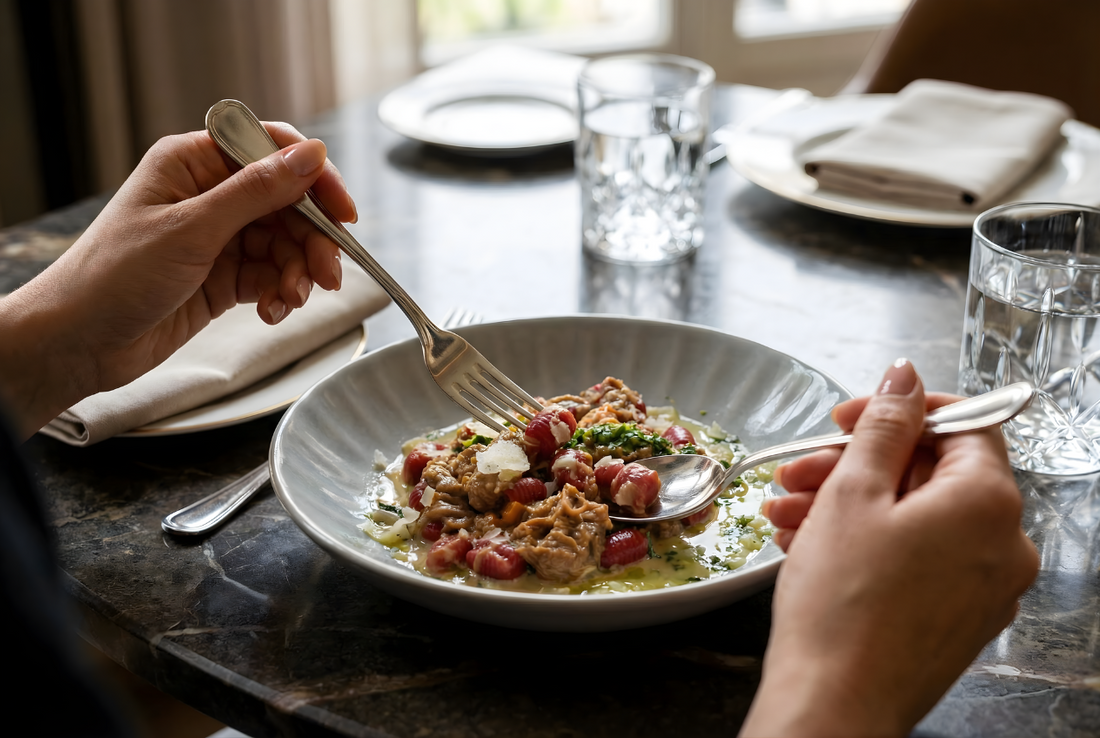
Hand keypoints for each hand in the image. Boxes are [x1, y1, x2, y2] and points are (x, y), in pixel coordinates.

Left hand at [0, 123, 354, 436]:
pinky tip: (273, 310)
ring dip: (298, 273)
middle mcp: (209, 195)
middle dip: (312, 240)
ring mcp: (218, 237)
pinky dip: (280, 294)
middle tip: (327, 273)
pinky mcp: (223, 276)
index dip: (313, 179)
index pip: (271, 152)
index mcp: (193, 163)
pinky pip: (272, 276)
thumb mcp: (192, 229)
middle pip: (288, 205)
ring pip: (285, 244)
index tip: (342, 212)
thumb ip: (257, 192)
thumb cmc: (112, 276)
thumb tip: (311, 156)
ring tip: (293, 300)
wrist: (79, 342)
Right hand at [740, 359, 1037, 736]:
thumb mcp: (853, 493)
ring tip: (784, 512)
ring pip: (915, 518)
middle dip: (855, 464)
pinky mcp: (956, 620)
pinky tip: (805, 544)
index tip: (847, 417)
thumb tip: (904, 377)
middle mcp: (1002, 545)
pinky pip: (916, 559)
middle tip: (798, 469)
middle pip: (930, 473)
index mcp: (988, 503)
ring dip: (847, 505)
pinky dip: (866, 543)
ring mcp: (983, 589)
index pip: (963, 424)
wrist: (832, 706)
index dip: (898, 411)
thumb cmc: (842, 603)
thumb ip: (883, 425)